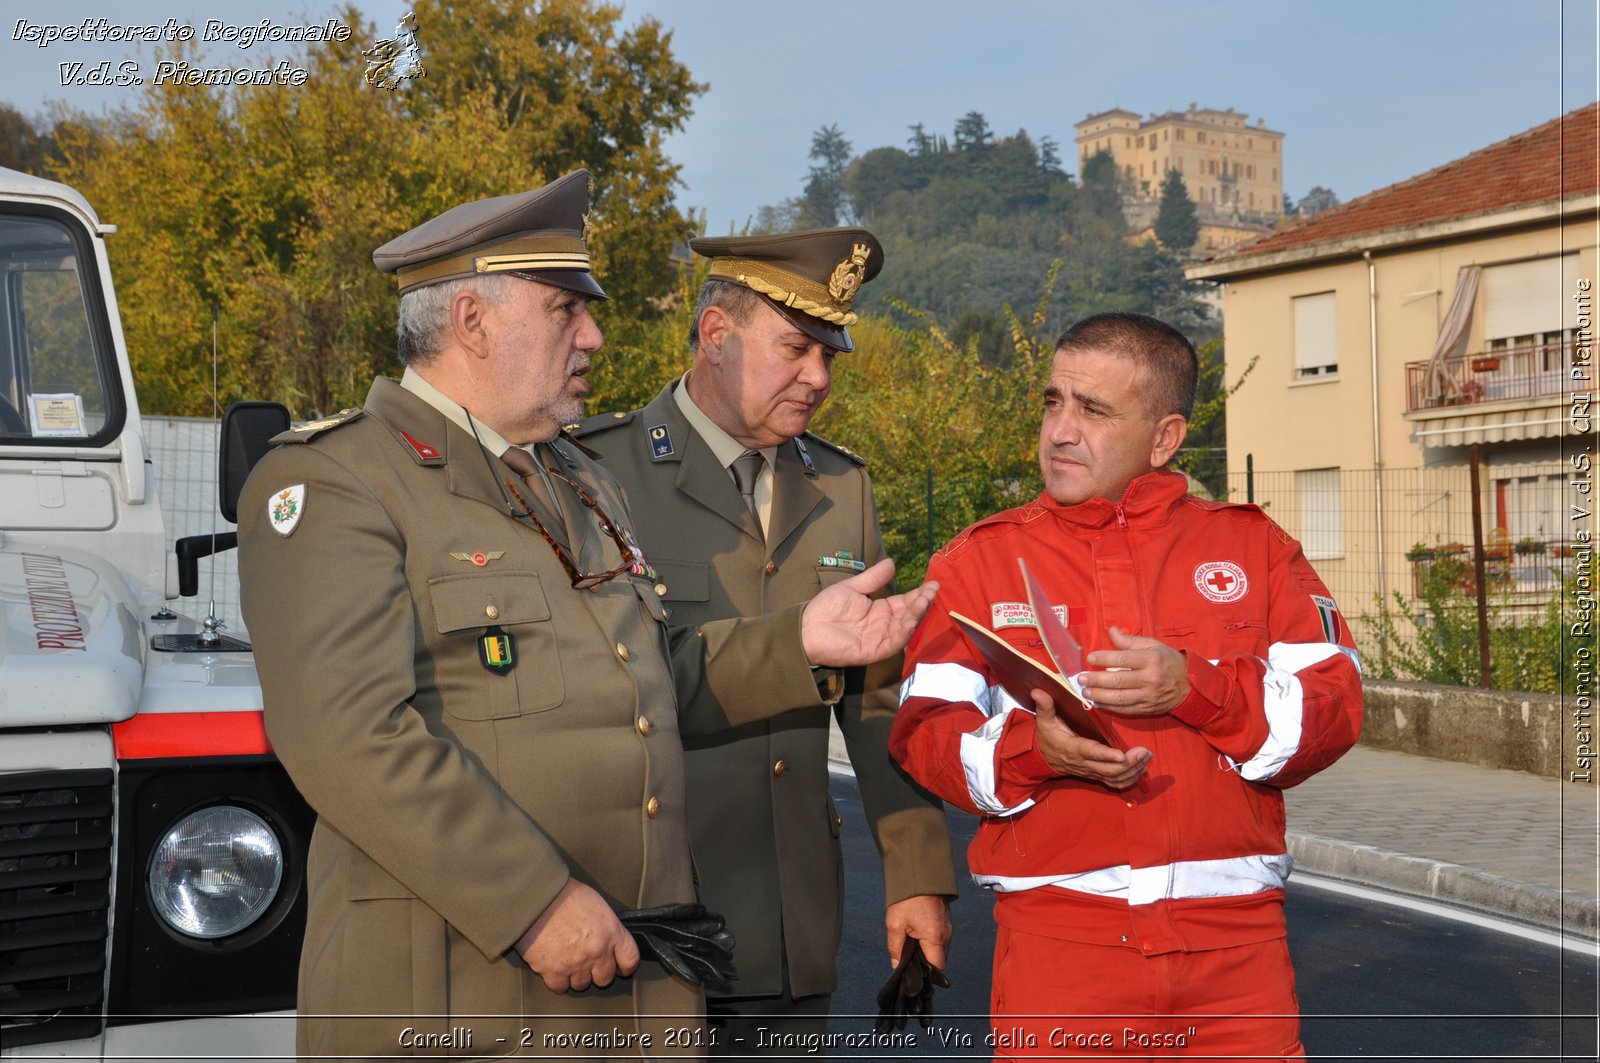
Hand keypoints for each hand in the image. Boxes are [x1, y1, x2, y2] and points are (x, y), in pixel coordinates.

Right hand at [515, 878, 639, 992]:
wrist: (535, 897)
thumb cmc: (564, 894)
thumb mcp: (596, 904)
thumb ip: (606, 926)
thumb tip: (608, 938)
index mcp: (611, 932)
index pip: (630, 960)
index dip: (625, 965)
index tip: (620, 966)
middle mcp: (596, 951)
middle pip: (605, 978)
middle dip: (598, 972)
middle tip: (588, 962)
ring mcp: (576, 964)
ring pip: (582, 985)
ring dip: (576, 976)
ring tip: (568, 960)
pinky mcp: (553, 971)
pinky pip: (560, 988)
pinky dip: (557, 980)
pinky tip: (554, 968)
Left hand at [801, 558, 937, 667]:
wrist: (806, 628)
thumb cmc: (826, 608)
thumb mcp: (852, 588)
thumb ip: (872, 578)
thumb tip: (892, 562)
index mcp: (881, 611)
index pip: (906, 602)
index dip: (920, 594)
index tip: (933, 583)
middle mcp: (885, 625)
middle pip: (909, 614)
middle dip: (923, 602)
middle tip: (933, 589)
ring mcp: (881, 639)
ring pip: (905, 628)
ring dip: (916, 614)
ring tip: (925, 599)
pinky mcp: (874, 651)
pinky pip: (894, 642)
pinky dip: (904, 631)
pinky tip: (910, 618)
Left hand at [886, 894, 952, 969]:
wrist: (919, 873)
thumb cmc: (907, 898)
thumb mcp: (895, 924)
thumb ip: (895, 949)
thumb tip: (897, 966)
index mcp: (936, 937)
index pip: (937, 967)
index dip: (925, 972)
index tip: (913, 968)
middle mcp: (947, 934)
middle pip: (939, 958)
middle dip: (924, 960)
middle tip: (909, 953)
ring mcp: (949, 927)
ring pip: (939, 948)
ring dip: (927, 949)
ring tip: (912, 939)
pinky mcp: (946, 920)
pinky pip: (940, 938)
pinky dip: (930, 939)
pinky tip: (917, 931)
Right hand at [1031, 689, 1150, 790]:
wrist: (1043, 759)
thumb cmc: (1047, 737)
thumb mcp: (1044, 721)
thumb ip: (1045, 706)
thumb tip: (1039, 691)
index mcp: (1073, 748)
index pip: (1090, 752)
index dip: (1106, 755)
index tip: (1121, 754)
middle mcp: (1084, 763)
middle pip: (1109, 770)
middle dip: (1129, 763)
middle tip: (1144, 751)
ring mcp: (1092, 772)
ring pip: (1115, 778)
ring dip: (1134, 771)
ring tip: (1147, 757)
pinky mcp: (1097, 775)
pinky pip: (1116, 783)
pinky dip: (1131, 779)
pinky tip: (1142, 769)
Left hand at [1077, 626, 1190, 716]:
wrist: (1190, 687)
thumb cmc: (1169, 662)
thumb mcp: (1154, 646)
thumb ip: (1130, 641)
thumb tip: (1111, 631)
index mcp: (1152, 659)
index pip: (1123, 658)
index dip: (1104, 658)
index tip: (1090, 658)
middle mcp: (1150, 679)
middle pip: (1118, 680)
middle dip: (1096, 680)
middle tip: (1081, 678)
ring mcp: (1148, 696)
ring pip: (1119, 698)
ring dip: (1099, 696)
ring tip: (1085, 692)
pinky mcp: (1147, 709)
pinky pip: (1125, 710)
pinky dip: (1109, 707)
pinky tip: (1097, 703)